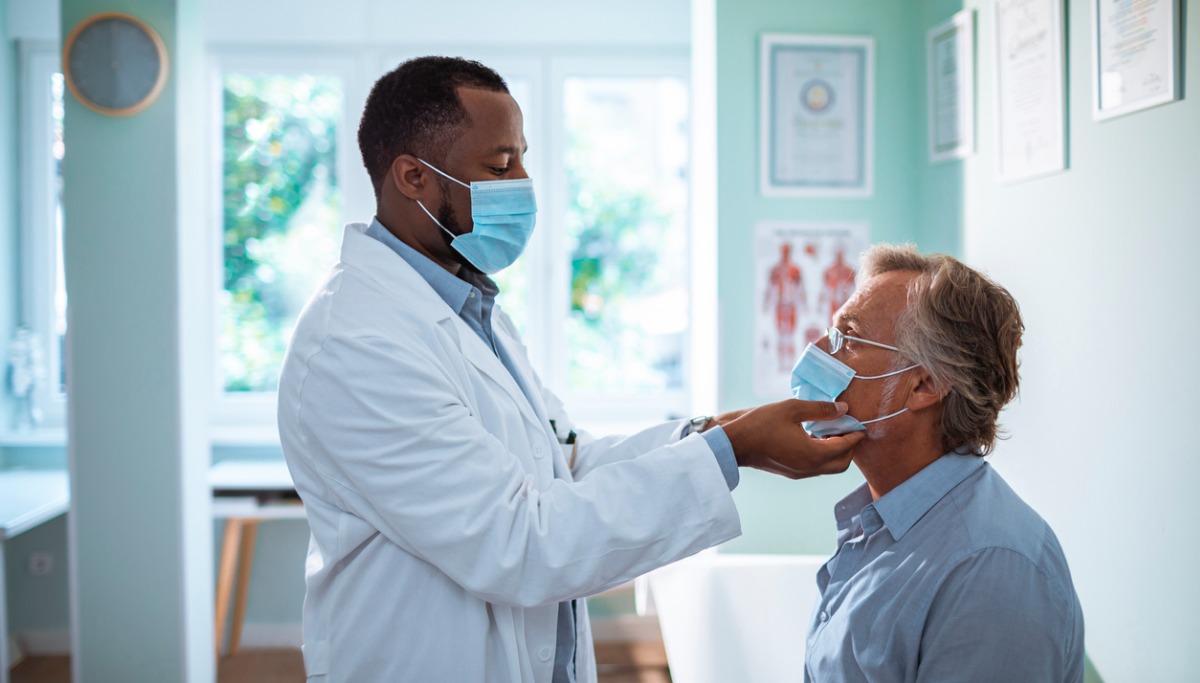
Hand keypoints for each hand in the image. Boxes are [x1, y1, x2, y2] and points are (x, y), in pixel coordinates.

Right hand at [720, 399, 863, 478]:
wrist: (735, 444)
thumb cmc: (761, 424)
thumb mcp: (792, 408)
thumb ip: (821, 409)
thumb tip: (843, 409)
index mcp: (813, 454)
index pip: (845, 447)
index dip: (855, 434)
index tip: (860, 423)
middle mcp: (810, 468)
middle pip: (842, 463)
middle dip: (849, 447)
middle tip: (847, 428)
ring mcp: (800, 473)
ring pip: (829, 467)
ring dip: (836, 451)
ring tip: (831, 430)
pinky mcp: (792, 472)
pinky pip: (816, 467)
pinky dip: (823, 454)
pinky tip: (815, 437)